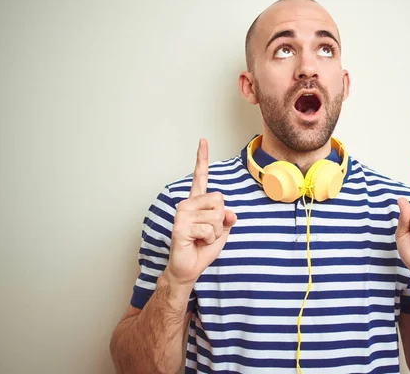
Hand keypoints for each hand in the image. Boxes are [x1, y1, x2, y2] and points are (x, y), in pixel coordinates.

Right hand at [166, 139, 236, 286]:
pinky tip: (197, 243)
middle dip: (220, 220)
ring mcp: (182, 214)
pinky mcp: (180, 226)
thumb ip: (227, 219)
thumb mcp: (222, 231)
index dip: (202, 158)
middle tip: (207, 232)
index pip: (200, 176)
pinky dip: (209, 240)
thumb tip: (230, 213)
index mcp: (196, 202)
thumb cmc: (202, 248)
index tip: (202, 140)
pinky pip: (209, 229)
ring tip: (201, 239)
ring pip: (216, 216)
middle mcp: (187, 204)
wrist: (188, 268)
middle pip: (219, 201)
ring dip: (215, 233)